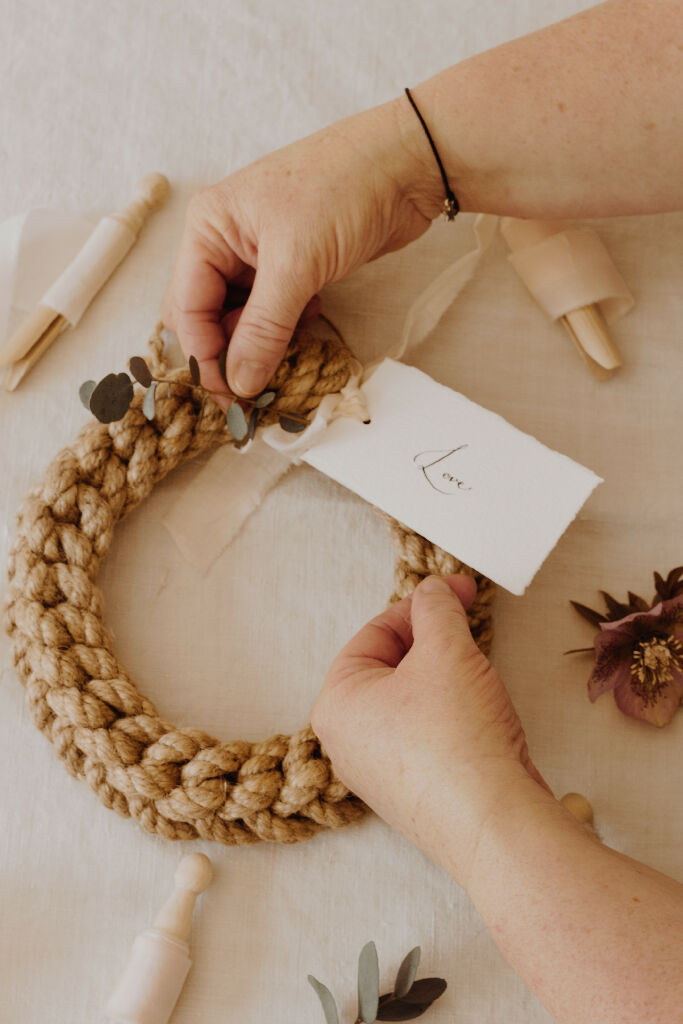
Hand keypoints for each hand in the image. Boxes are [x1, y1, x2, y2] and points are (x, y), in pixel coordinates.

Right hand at [162, 98, 440, 400]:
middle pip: (208, 318)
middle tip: (257, 388)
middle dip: (229, 354)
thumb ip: (263, 328)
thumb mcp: (296, 263)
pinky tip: (312, 321)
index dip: (206, 357)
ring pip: (243, 320)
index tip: (232, 398)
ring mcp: (260, 256)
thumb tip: (239, 383)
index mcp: (208, 228)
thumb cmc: (343, 189)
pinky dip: (287, 330)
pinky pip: (275, 315)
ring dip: (262, 345)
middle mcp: (226, 242)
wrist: (407, 165)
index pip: (188, 309)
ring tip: (289, 355)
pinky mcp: (294, 268)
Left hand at [312, 575, 550, 884]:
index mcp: (337, 704)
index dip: (421, 606)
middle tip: (470, 625)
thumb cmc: (456, 738)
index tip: (458, 591)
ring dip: (448, 678)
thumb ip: (437, 608)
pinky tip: (484, 715)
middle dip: (435, 643)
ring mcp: (381, 774)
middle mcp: (348, 743)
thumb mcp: (446, 649)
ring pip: (414, 703)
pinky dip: (456, 716)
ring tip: (480, 674)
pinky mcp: (416, 795)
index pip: (375, 634)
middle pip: (392, 668)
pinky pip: (430, 737)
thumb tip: (434, 591)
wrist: (494, 822)